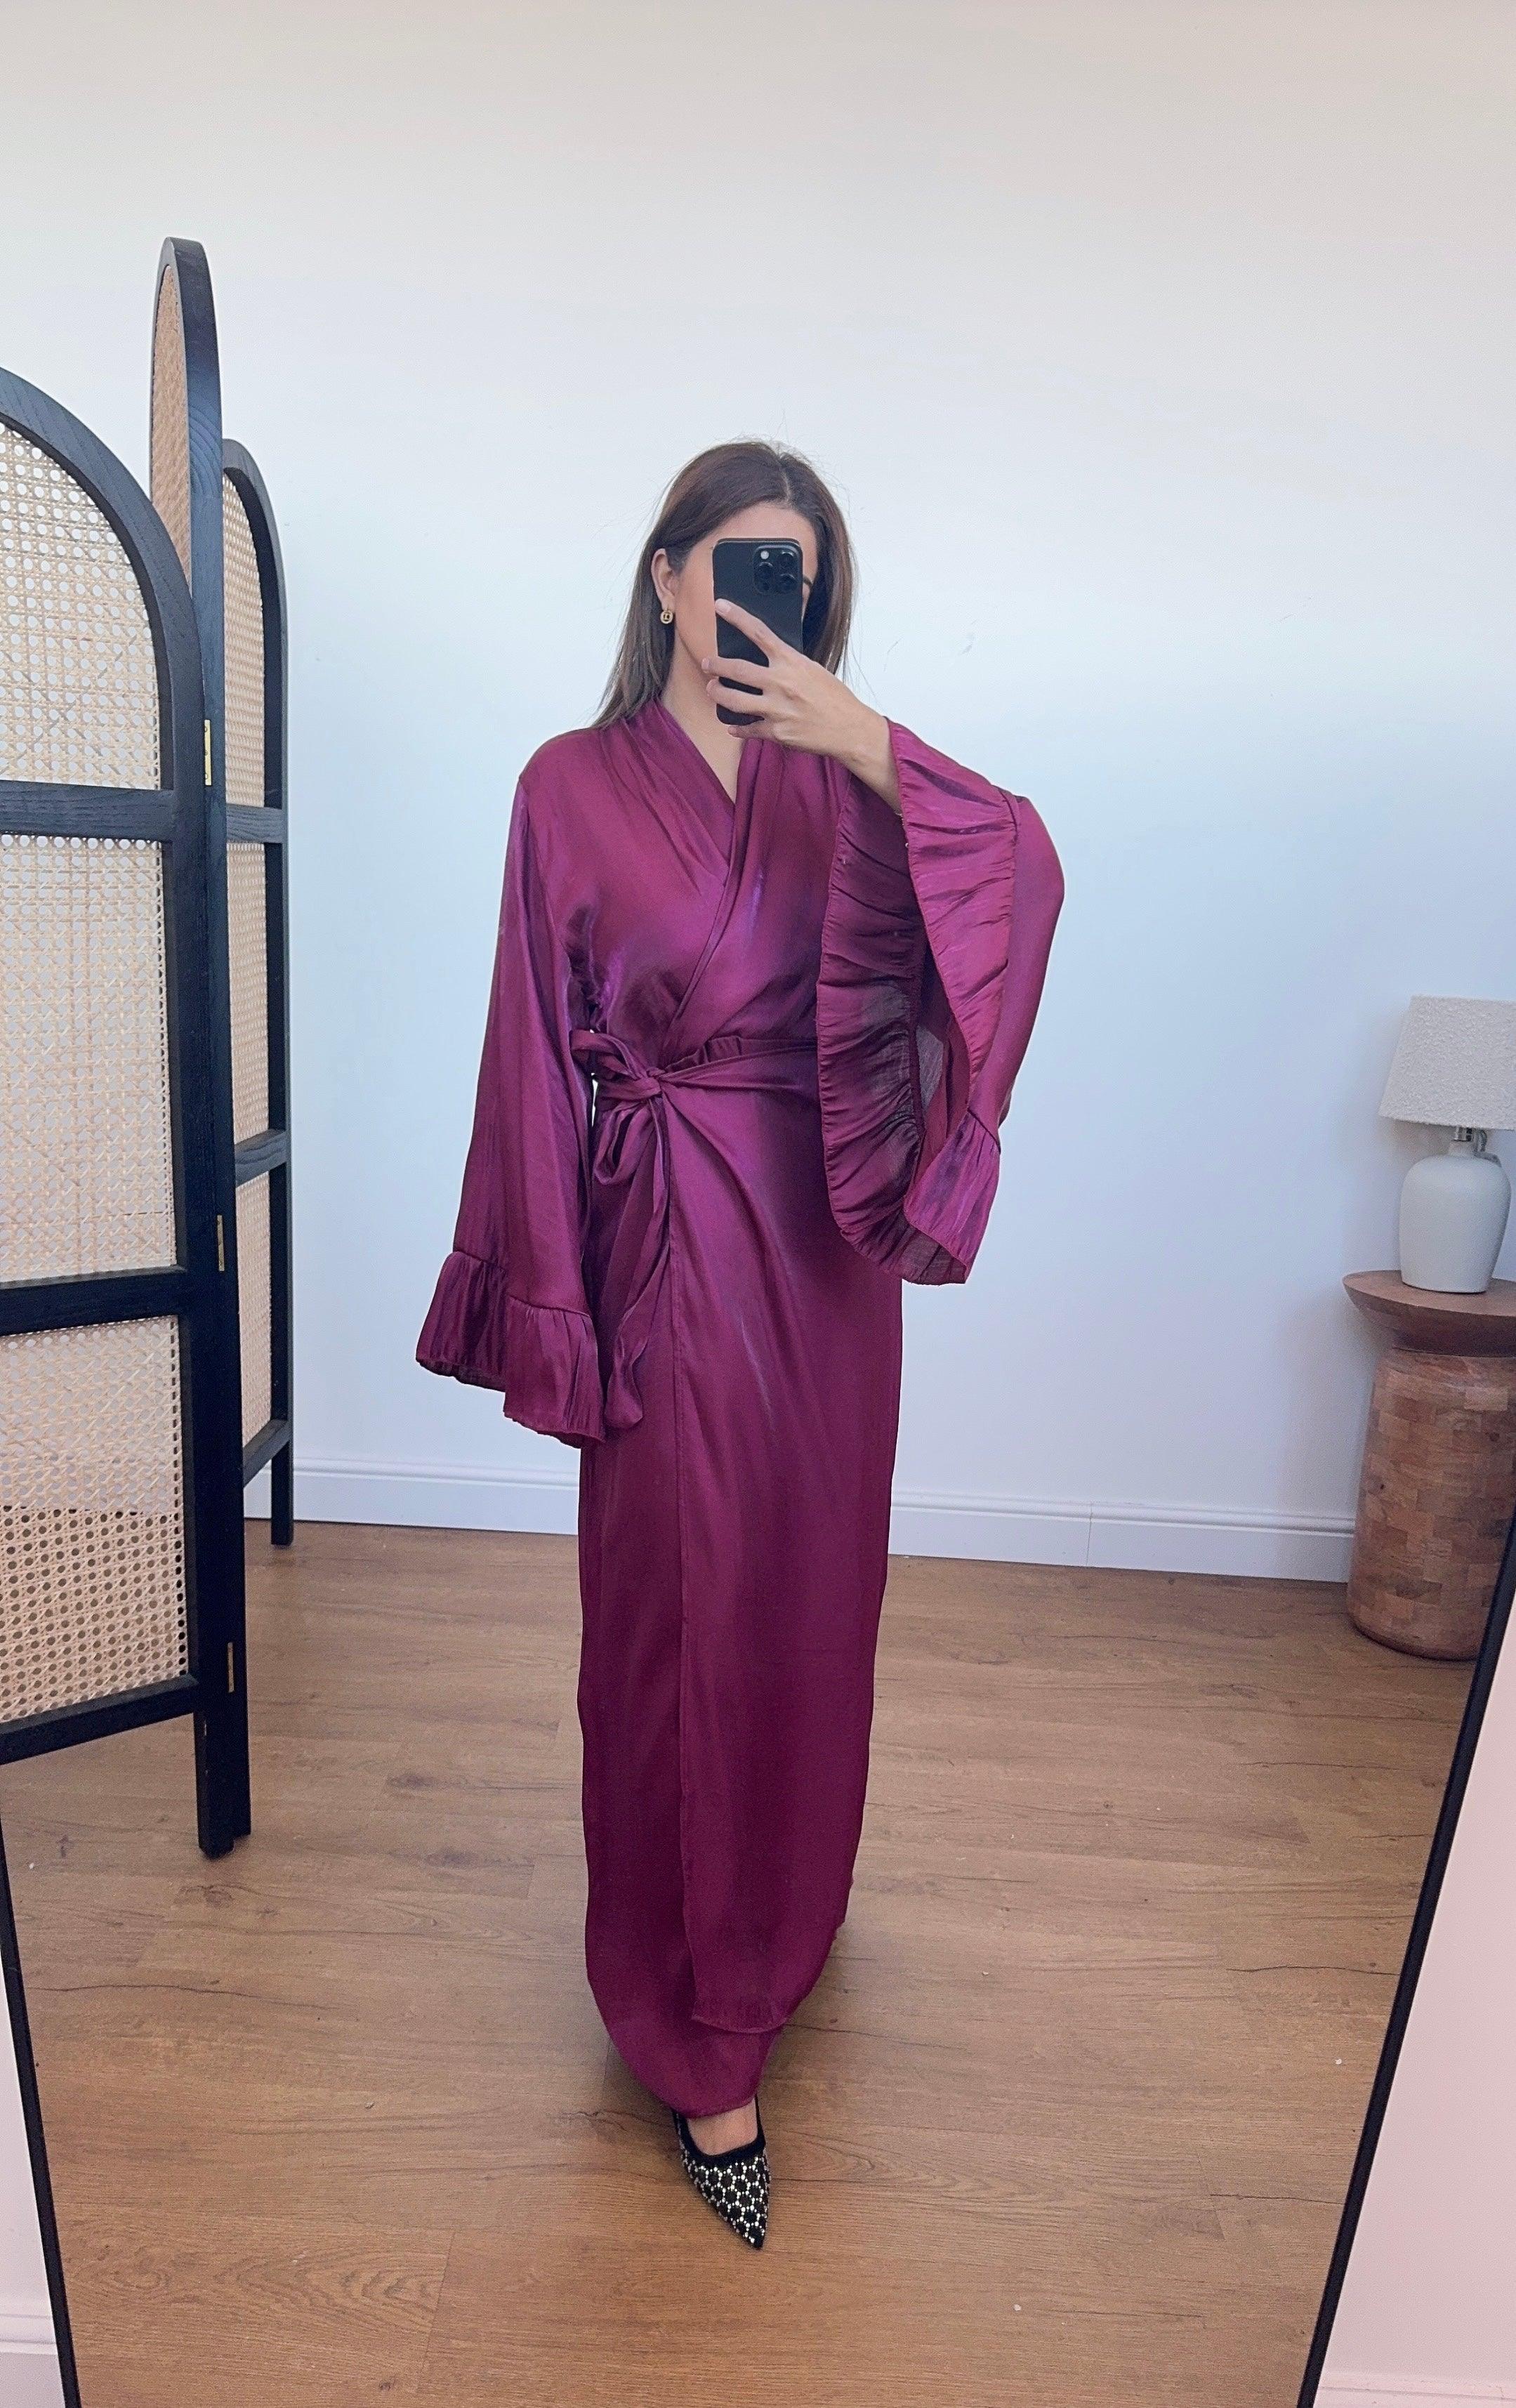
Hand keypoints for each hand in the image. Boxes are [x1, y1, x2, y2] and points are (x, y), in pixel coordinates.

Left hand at [702, 601, 900, 811]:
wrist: (850, 729)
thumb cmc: (836, 699)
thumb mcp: (814, 670)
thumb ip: (789, 663)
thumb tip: (770, 657)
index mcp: (792, 662)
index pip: (759, 632)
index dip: (737, 617)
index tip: (721, 606)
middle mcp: (781, 683)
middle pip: (736, 668)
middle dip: (715, 665)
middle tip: (707, 663)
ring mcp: (776, 709)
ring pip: (734, 700)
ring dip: (718, 693)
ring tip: (712, 689)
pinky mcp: (776, 732)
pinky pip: (747, 728)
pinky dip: (738, 727)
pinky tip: (733, 726)